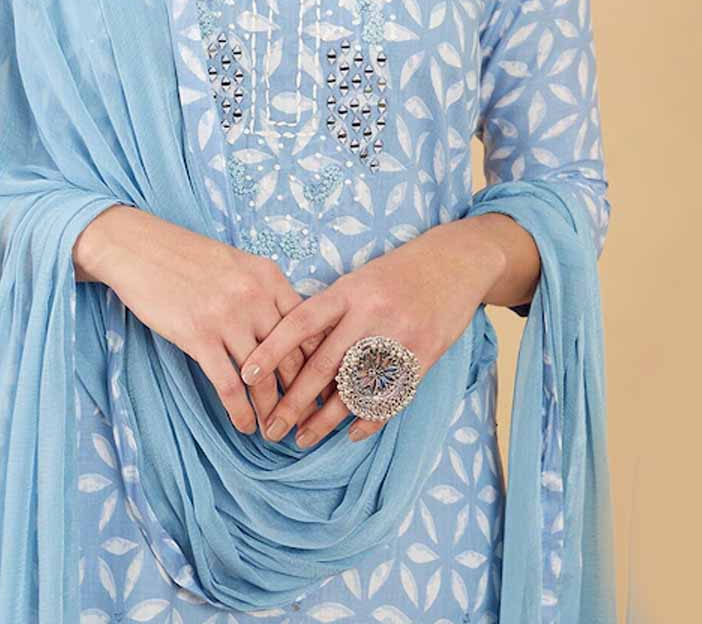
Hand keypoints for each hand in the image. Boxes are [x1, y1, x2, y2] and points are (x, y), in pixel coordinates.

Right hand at [73, 204, 327, 434]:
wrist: (138, 248)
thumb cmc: (186, 257)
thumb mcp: (236, 264)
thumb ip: (263, 291)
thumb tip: (286, 330)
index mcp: (268, 277)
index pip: (307, 328)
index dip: (317, 362)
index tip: (321, 386)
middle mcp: (255, 296)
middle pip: (290, 356)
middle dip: (300, 393)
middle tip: (305, 417)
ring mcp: (228, 317)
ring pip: (262, 377)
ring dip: (270, 409)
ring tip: (274, 429)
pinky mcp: (199, 335)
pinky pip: (228, 385)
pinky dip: (239, 411)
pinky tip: (243, 426)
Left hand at [238, 219, 505, 447]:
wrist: (454, 263)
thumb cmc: (395, 274)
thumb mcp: (357, 280)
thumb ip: (329, 311)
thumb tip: (290, 351)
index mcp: (347, 291)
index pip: (300, 323)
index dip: (271, 350)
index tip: (247, 376)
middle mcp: (370, 313)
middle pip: (324, 365)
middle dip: (294, 401)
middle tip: (271, 427)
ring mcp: (399, 336)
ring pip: (354, 388)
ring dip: (326, 420)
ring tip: (303, 438)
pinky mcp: (425, 355)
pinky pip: (391, 395)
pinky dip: (369, 419)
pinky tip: (350, 434)